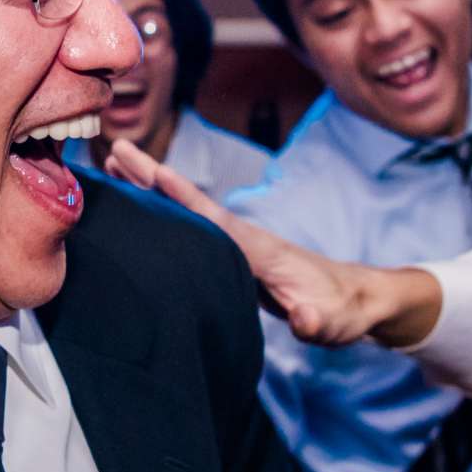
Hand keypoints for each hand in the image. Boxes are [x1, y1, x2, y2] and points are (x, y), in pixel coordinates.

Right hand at [104, 140, 434, 345]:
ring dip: (152, 187)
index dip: (182, 196)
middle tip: (115, 148)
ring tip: (113, 165)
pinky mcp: (233, 254)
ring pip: (186, 210)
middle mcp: (245, 237)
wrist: (359, 299)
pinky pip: (189, 225)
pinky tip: (140, 207)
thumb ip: (316, 321)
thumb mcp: (334, 323)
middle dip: (154, 177)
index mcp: (260, 249)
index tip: (151, 171)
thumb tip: (303, 319)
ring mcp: (238, 243)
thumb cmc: (343, 311)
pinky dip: (163, 210)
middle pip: (190, 202)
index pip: (212, 218)